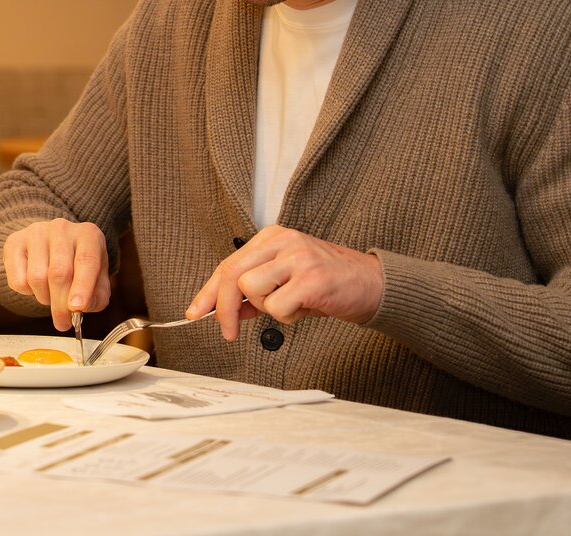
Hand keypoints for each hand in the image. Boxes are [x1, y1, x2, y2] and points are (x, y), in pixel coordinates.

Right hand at [0, 218, 110, 330]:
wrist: (50, 244)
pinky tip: (35, 286)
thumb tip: (79, 309)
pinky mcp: (14, 242)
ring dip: (44, 298)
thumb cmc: (78, 265)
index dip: (82, 287)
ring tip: (51, 297)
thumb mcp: (97, 278)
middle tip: (63, 323)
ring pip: (37, 278)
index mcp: (88, 235)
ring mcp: (36, 232)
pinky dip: (27, 293)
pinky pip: (17, 279)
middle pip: (59, 273)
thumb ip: (96, 296)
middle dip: (61, 304)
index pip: (86, 261)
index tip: (77, 308)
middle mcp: (62, 228)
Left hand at [185, 225, 383, 339]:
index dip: (208, 291)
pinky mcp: (312, 279)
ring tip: (291, 306)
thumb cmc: (329, 284)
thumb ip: (255, 293)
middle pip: (231, 274)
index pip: (228, 264)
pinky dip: (286, 317)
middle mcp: (283, 241)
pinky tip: (305, 309)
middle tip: (227, 332)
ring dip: (265, 308)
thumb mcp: (287, 282)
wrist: (374, 285)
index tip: (195, 312)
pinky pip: (277, 307)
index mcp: (273, 237)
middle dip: (222, 307)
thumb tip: (223, 310)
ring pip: (251, 289)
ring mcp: (298, 258)